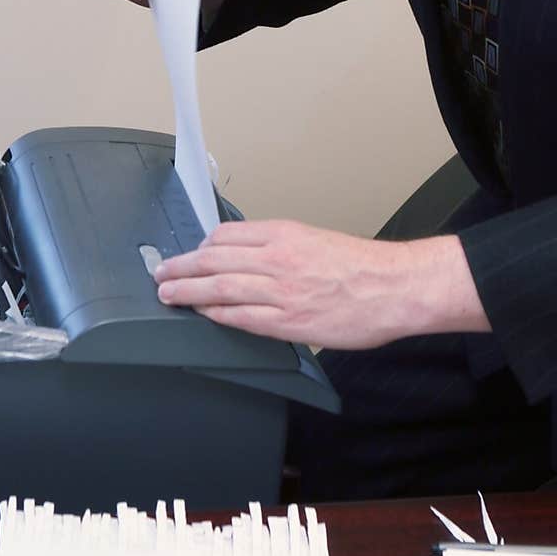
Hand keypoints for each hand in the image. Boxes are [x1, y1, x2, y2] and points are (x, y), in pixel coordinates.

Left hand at [152, 219, 489, 349]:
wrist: (394, 287)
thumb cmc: (360, 265)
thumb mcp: (314, 239)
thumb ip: (280, 247)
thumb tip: (248, 257)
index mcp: (284, 234)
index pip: (226, 235)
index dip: (200, 246)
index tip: (189, 253)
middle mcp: (277, 258)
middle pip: (213, 259)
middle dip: (182, 267)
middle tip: (162, 273)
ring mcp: (281, 291)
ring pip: (220, 288)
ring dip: (188, 291)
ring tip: (169, 294)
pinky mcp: (289, 321)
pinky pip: (241, 317)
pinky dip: (216, 315)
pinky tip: (203, 315)